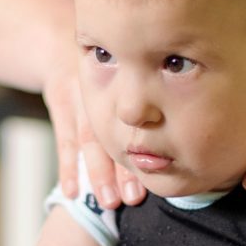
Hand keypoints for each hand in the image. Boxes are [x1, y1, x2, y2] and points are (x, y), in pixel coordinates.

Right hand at [43, 54, 144, 208]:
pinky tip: (72, 193)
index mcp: (126, 81)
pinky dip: (67, 169)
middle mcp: (104, 87)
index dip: (146, 147)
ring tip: (109, 202)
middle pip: (115, 131)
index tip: (157, 174)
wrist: (57, 44)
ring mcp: (79, 95)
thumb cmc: (105, 66)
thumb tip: (189, 130)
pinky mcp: (59, 104)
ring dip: (98, 173)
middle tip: (135, 198)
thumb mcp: (127, 67)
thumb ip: (152, 93)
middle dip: (124, 167)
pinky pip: (63, 141)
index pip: (137, 118)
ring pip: (89, 139)